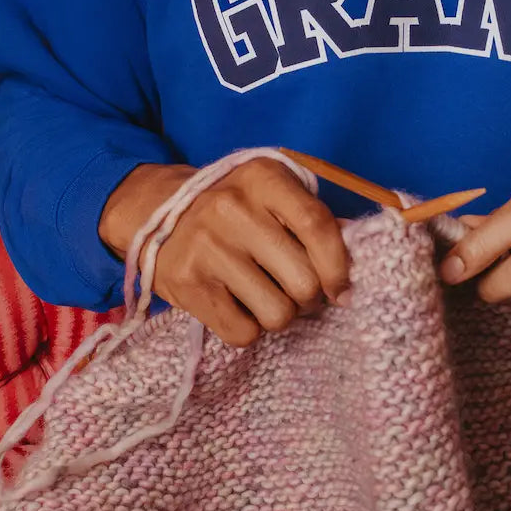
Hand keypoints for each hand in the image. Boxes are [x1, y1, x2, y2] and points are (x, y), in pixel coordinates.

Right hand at [99, 158, 350, 346]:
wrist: (154, 210)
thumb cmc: (232, 205)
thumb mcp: (271, 192)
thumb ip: (312, 218)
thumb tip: (355, 261)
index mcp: (262, 178)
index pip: (317, 226)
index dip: (338, 266)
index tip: (342, 289)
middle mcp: (232, 208)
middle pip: (303, 280)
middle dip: (311, 297)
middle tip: (301, 293)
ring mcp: (207, 248)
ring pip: (277, 314)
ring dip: (281, 315)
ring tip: (268, 298)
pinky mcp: (187, 285)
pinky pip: (243, 333)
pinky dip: (249, 329)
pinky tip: (240, 306)